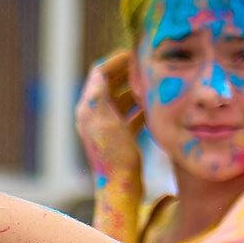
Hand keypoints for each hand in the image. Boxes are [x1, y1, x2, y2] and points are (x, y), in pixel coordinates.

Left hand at [76, 54, 144, 187]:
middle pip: (110, 84)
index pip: (99, 73)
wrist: (120, 188)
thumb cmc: (115, 155)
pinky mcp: (118, 140)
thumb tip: (101, 68)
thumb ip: (100, 92)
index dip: (116, 61)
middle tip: (148, 66)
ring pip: (121, 100)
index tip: (136, 54)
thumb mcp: (106, 119)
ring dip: (136, 90)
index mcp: (89, 108)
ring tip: (154, 85)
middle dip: (128, 73)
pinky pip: (129, 117)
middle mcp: (94, 116)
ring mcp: (107, 129)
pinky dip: (140, 110)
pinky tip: (154, 109)